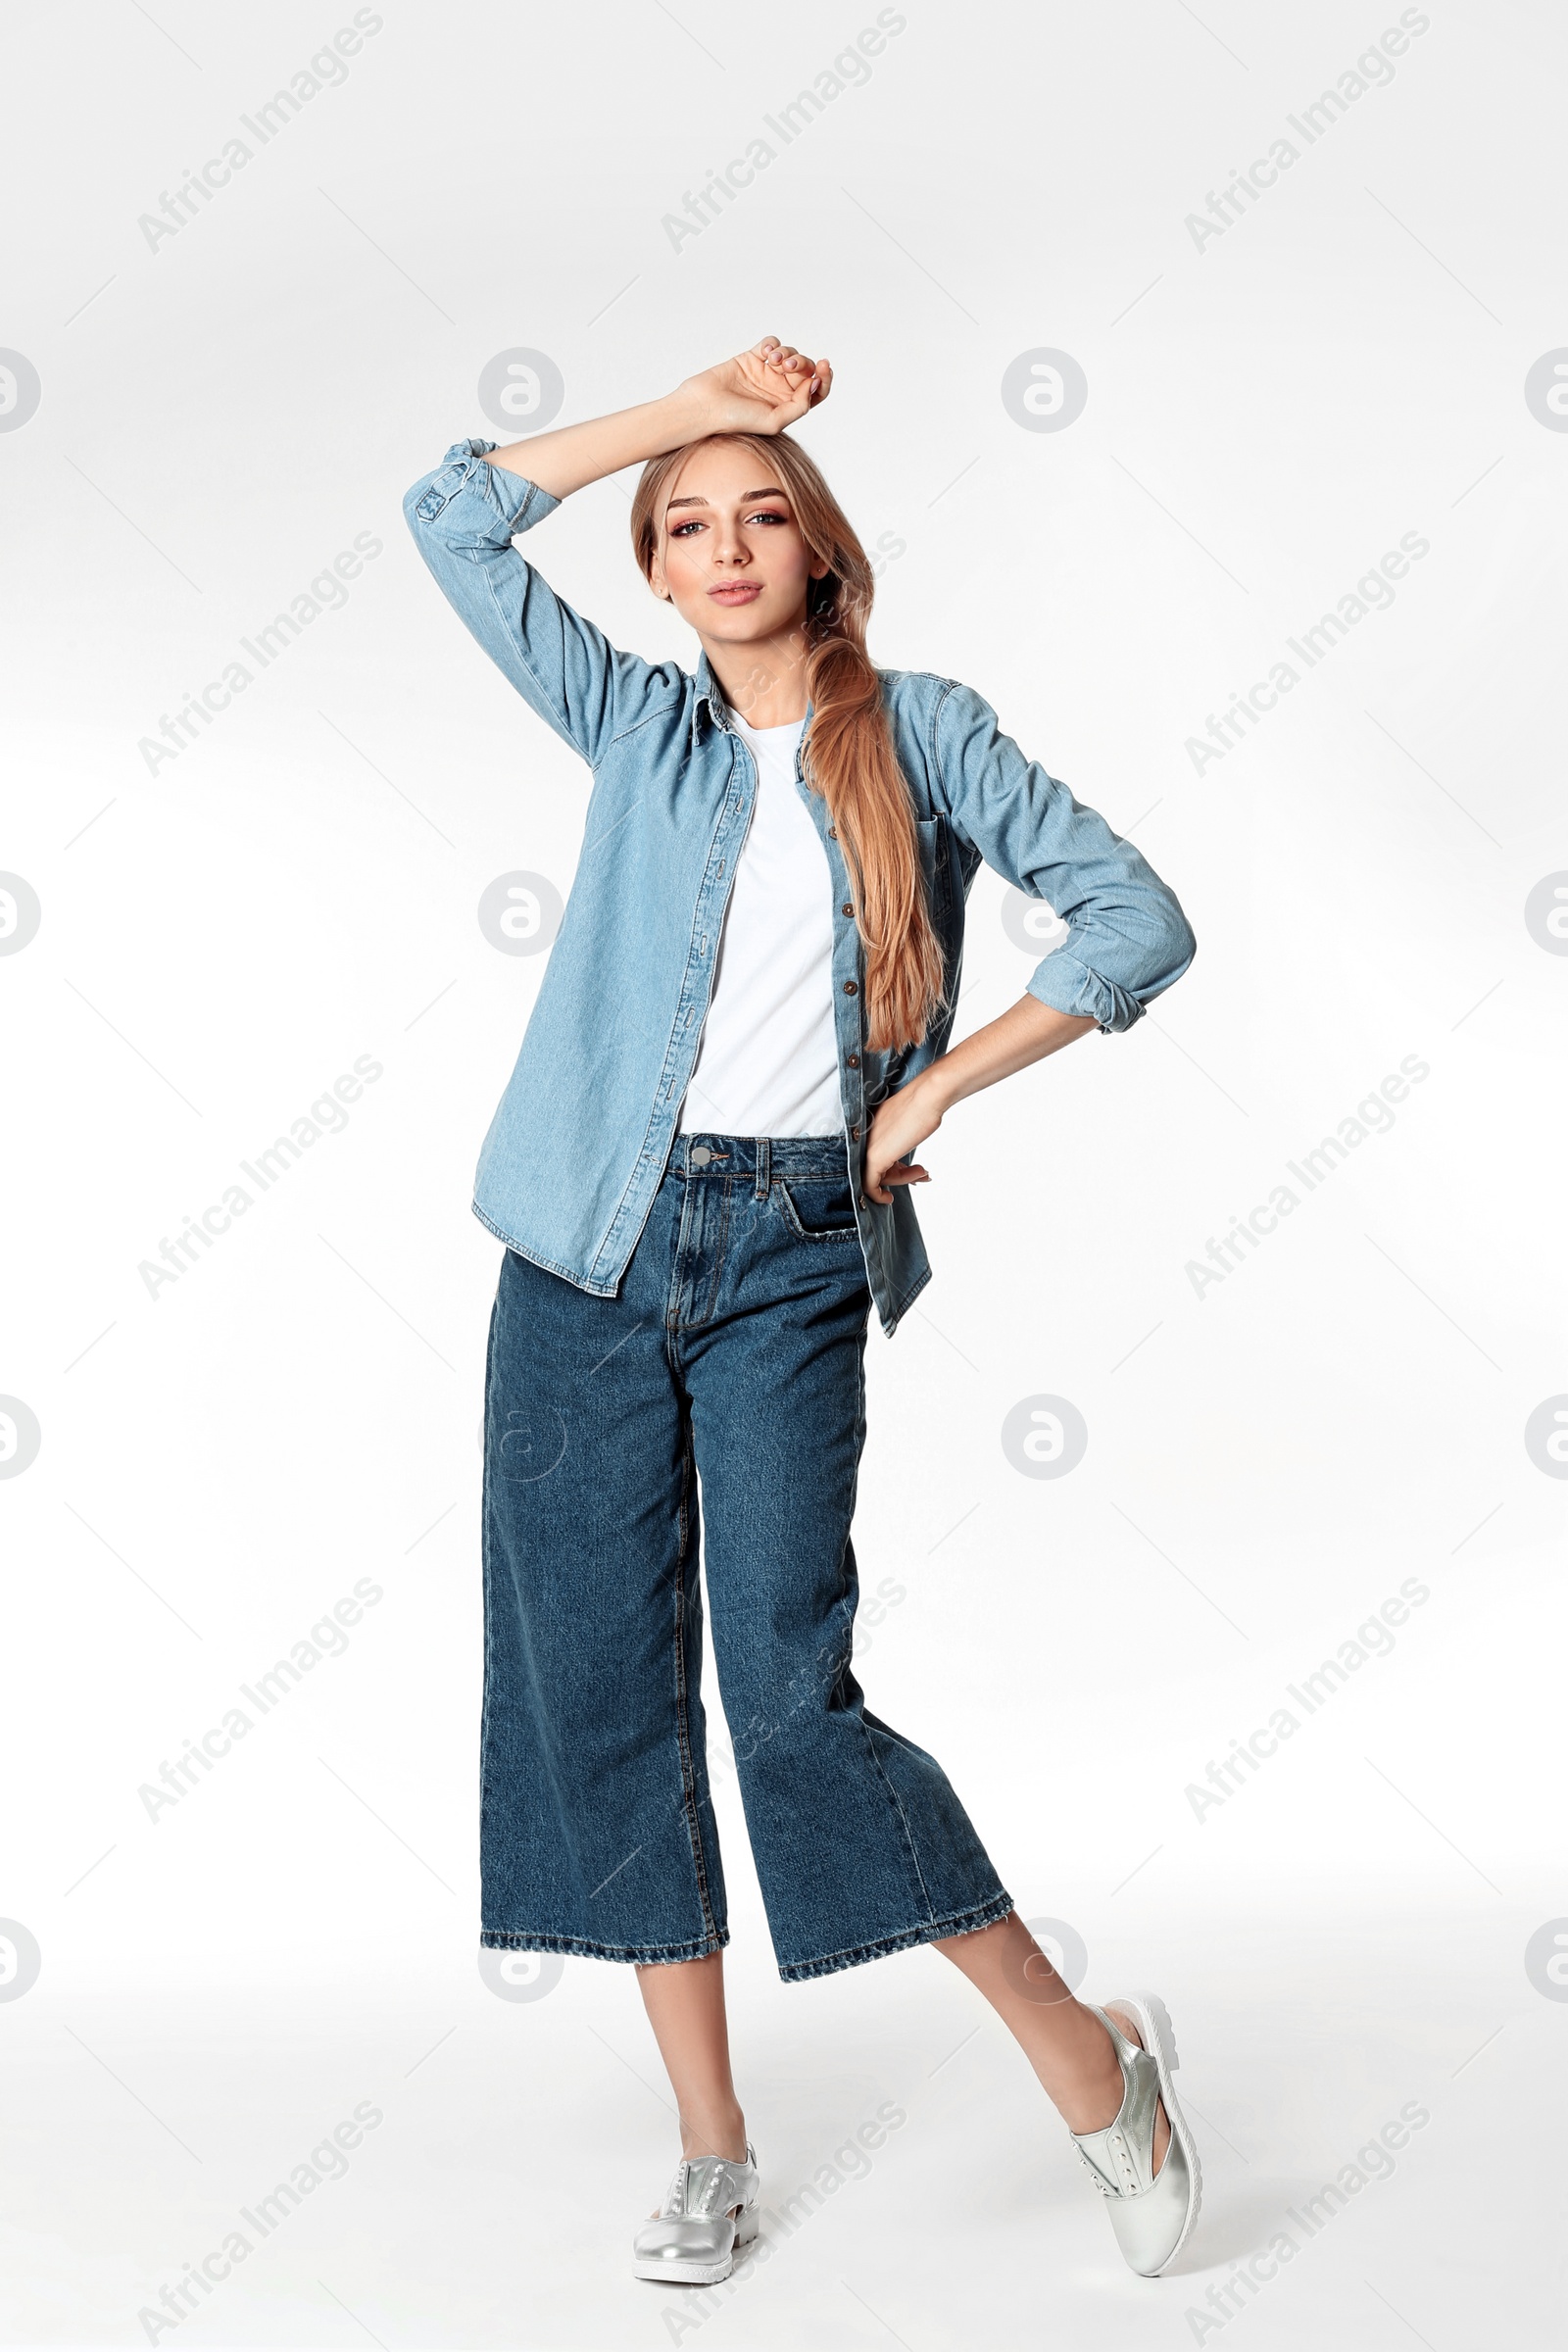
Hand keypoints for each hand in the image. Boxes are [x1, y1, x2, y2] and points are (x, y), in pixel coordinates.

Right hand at [675, 337, 832, 437]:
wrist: (706, 407)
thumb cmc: (737, 420)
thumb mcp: (775, 421)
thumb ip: (799, 405)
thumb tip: (814, 383)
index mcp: (788, 406)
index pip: (816, 390)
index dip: (825, 378)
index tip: (824, 367)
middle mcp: (780, 389)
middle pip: (805, 369)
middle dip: (803, 364)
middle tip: (788, 367)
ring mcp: (766, 372)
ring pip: (791, 354)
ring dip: (788, 353)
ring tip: (775, 360)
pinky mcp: (752, 357)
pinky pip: (771, 343)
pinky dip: (773, 344)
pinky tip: (767, 353)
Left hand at [861, 1074, 941, 1206]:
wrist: (929, 1096)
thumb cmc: (925, 1105)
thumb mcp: (909, 1124)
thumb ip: (901, 1137)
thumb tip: (903, 1152)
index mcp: (872, 1126)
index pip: (879, 1153)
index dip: (895, 1167)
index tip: (914, 1171)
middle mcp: (866, 1136)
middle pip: (878, 1166)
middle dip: (901, 1175)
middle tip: (923, 1173)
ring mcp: (868, 1147)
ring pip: (878, 1176)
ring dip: (902, 1180)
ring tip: (924, 1173)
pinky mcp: (875, 1158)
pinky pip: (869, 1185)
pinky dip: (878, 1196)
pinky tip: (889, 1199)